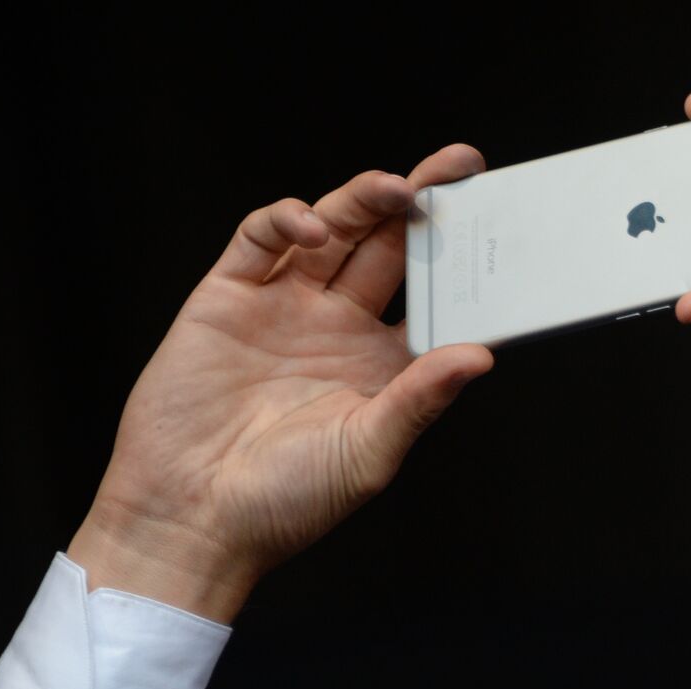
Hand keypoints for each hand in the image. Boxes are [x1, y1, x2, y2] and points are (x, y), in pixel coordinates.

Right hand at [67, 145, 492, 621]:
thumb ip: (420, 399)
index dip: (460, 262)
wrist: (192, 519)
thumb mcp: (369, 452)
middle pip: (387, 247)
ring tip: (399, 187)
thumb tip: (481, 356)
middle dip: (422, 204)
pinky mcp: (228, 297)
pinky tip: (314, 225)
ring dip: (365, 200)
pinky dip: (287, 221)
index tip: (498, 229)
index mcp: (380, 363)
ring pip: (333, 230)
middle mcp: (336, 326)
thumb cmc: (287, 501)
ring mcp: (282, 306)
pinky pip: (261, 240)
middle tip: (459, 167)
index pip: (430, 295)